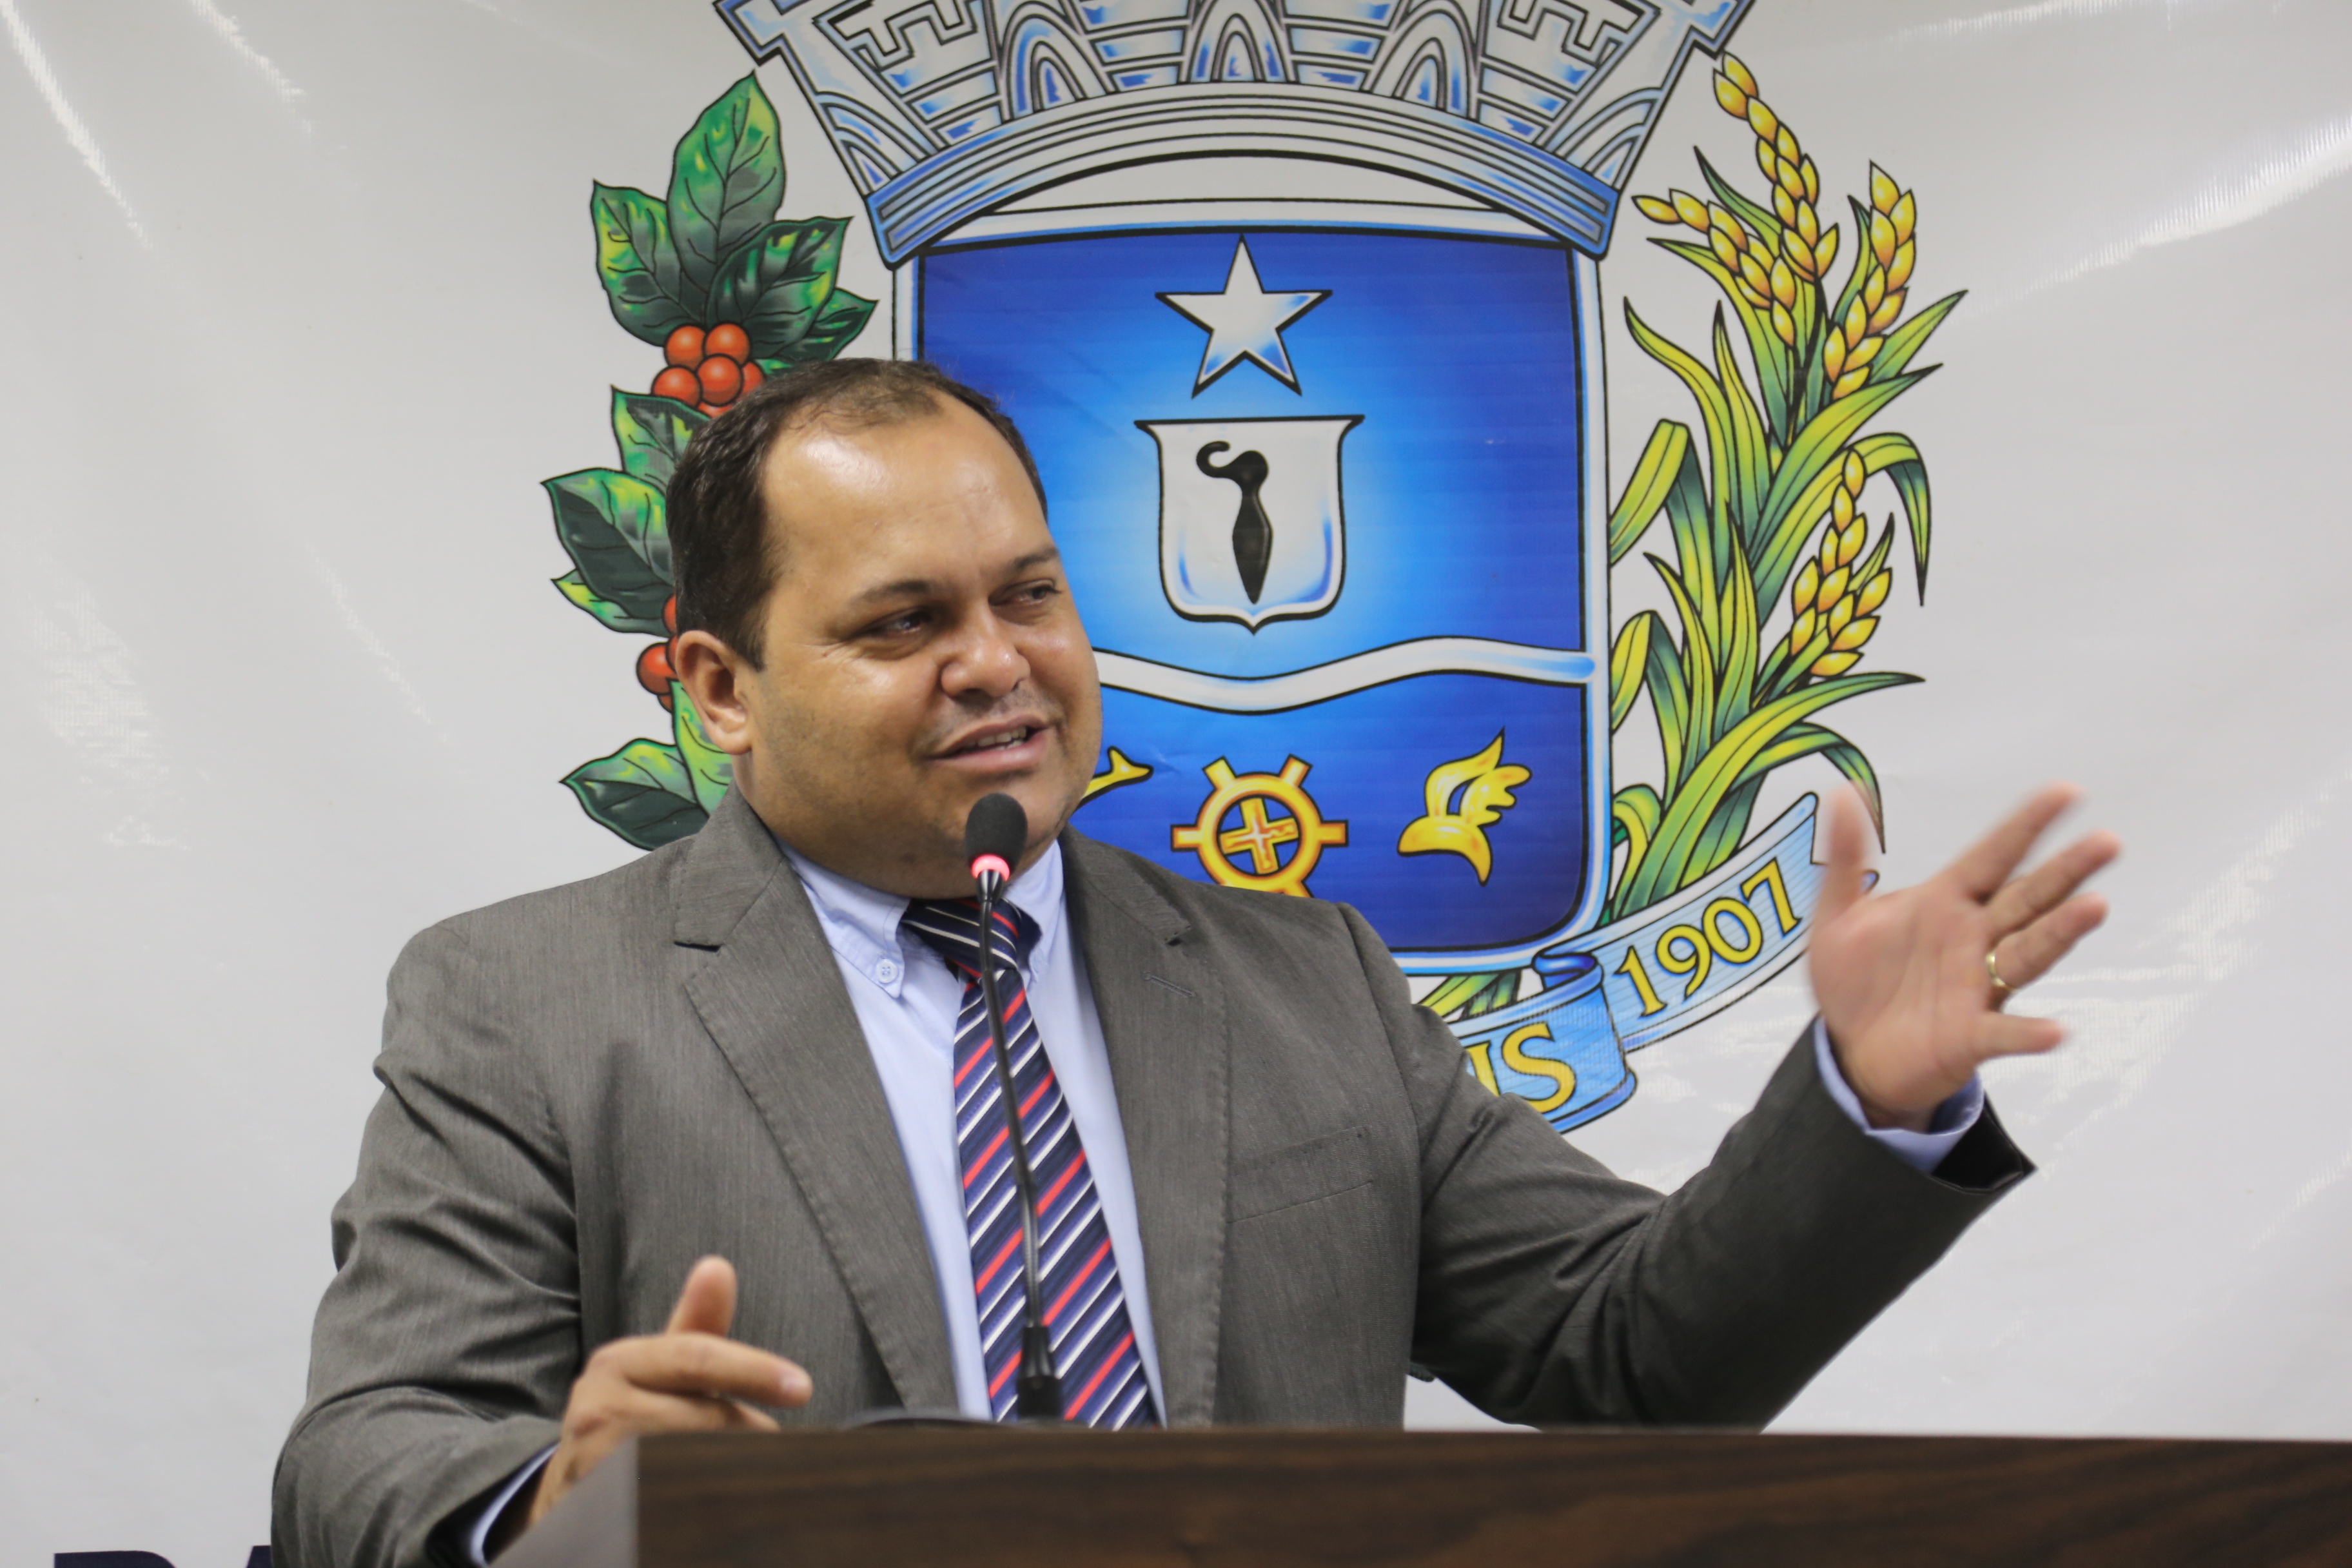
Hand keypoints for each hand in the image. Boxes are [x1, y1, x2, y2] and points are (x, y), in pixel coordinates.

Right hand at [504, 1257, 810, 1539]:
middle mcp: (598, 1407)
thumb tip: (718, 1266)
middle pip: (705, 1418)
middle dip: (746, 1435)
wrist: (571, 1496)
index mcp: (618, 1363)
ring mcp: (592, 1461)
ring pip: (696, 1461)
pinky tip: (711, 1503)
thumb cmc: (632, 1420)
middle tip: (762, 1450)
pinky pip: (672, 1499)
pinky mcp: (597, 1506)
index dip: (753, 1371)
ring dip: (730, 1471)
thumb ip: (696, 1326)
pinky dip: (706, 1502)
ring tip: (730, 1476)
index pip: (696, 1358)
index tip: (801, 1388)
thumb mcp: (658, 1370)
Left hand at [1809, 782, 2118, 1131]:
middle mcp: (1973, 938)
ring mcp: (1978, 986)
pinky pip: (2005, 1032)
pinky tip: (2057, 1031)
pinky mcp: (1970, 1035)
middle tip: (2107, 842)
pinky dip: (2029, 1032)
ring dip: (2062, 931)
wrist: (1849, 1050)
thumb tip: (1844, 791)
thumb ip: (1845, 857)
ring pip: (2029, 952)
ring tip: (2095, 906)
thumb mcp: (1839, 915)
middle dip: (2066, 870)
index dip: (2027, 824)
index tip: (2067, 792)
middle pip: (2028, 897)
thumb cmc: (1856, 979)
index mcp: (1945, 902)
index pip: (1993, 855)